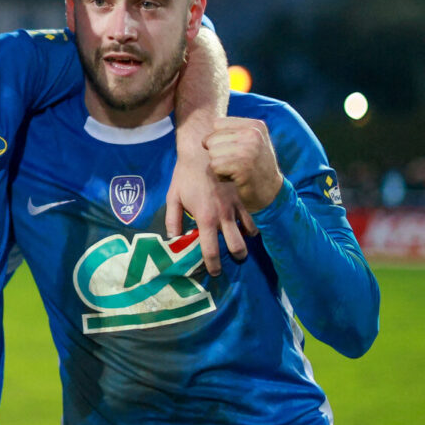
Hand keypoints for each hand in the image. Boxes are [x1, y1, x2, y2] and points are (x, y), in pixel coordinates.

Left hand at [166, 148, 256, 275]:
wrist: (203, 151)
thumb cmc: (185, 175)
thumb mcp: (173, 197)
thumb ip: (173, 219)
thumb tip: (173, 239)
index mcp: (205, 219)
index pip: (211, 251)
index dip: (213, 266)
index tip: (214, 273)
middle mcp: (224, 216)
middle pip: (237, 248)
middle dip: (236, 257)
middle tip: (231, 260)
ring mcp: (236, 207)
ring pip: (248, 235)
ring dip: (244, 242)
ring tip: (238, 245)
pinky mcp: (243, 199)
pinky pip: (252, 219)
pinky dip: (250, 227)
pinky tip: (244, 229)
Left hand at [204, 117, 283, 212]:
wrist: (270, 192)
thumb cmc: (254, 166)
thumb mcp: (250, 142)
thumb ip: (231, 132)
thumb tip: (203, 138)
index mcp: (255, 125)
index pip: (218, 123)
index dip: (219, 139)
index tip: (235, 150)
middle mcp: (253, 134)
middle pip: (212, 139)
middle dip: (217, 154)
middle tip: (236, 163)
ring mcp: (249, 150)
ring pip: (212, 153)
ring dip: (219, 165)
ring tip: (236, 170)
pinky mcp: (242, 166)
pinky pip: (215, 166)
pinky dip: (220, 175)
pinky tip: (235, 178)